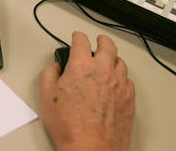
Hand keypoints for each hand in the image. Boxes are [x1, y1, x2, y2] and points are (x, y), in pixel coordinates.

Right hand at [38, 32, 135, 150]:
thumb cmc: (70, 126)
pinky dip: (122, 78)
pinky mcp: (129, 100)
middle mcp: (104, 72)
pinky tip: (116, 82)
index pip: (82, 41)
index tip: (77, 37)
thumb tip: (54, 69)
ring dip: (113, 59)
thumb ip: (48, 74)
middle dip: (101, 40)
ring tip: (108, 61)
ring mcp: (119, 85)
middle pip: (108, 46)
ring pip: (121, 62)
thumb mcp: (46, 95)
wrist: (90, 147)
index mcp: (82, 67)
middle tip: (98, 41)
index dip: (77, 36)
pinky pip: (129, 81)